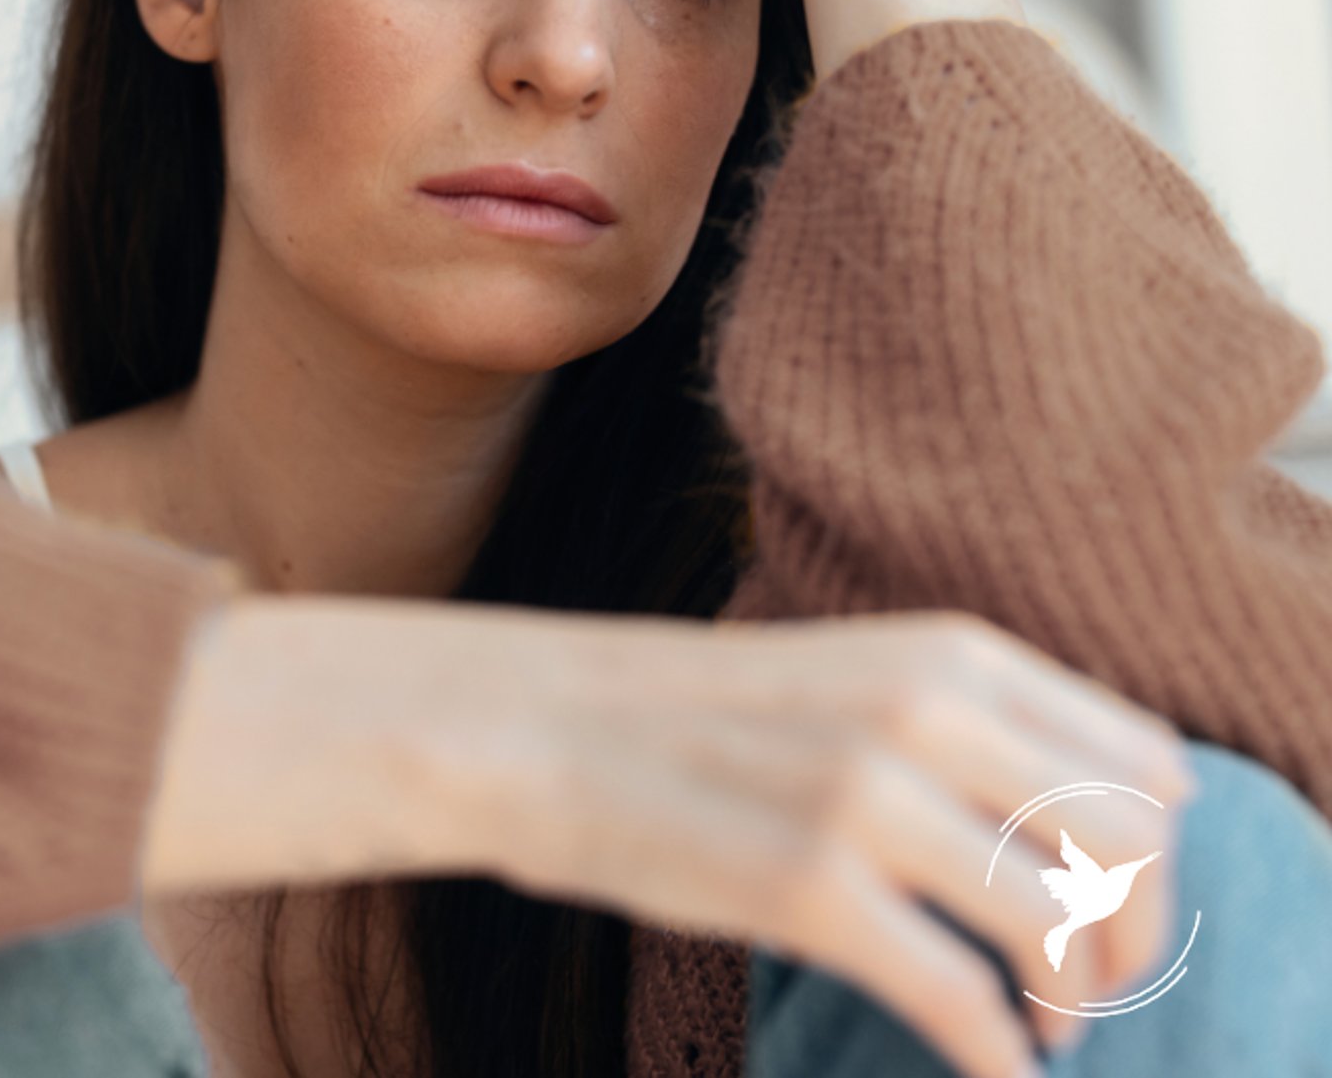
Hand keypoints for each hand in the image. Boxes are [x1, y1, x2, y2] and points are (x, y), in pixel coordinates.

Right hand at [143, 597, 1196, 1077]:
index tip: (1111, 904)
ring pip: (1066, 926)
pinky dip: (1001, 1056)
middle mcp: (924, 710)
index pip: (1145, 761)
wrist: (532, 724)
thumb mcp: (847, 675)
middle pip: (1130, 847)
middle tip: (1086, 983)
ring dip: (1076, 1001)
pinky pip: (965, 1000)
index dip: (1155, 856)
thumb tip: (1093, 818)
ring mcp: (866, 797)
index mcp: (946, 651)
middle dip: (1136, 937)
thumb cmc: (689, 712)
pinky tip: (990, 1071)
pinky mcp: (806, 888)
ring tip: (1038, 1025)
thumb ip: (965, 721)